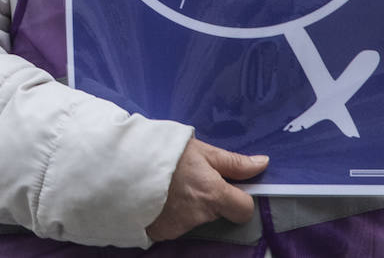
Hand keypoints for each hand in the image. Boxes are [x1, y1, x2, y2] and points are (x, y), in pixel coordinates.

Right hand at [145, 138, 265, 240]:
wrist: (121, 163)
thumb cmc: (162, 150)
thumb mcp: (200, 149)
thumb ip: (232, 162)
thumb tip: (263, 164)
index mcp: (213, 193)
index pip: (244, 209)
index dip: (240, 198)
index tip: (227, 187)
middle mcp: (199, 214)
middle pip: (216, 211)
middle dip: (208, 198)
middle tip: (189, 178)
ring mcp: (179, 226)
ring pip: (194, 217)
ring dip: (187, 205)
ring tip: (168, 185)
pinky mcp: (161, 232)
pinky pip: (174, 224)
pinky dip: (169, 213)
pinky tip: (158, 197)